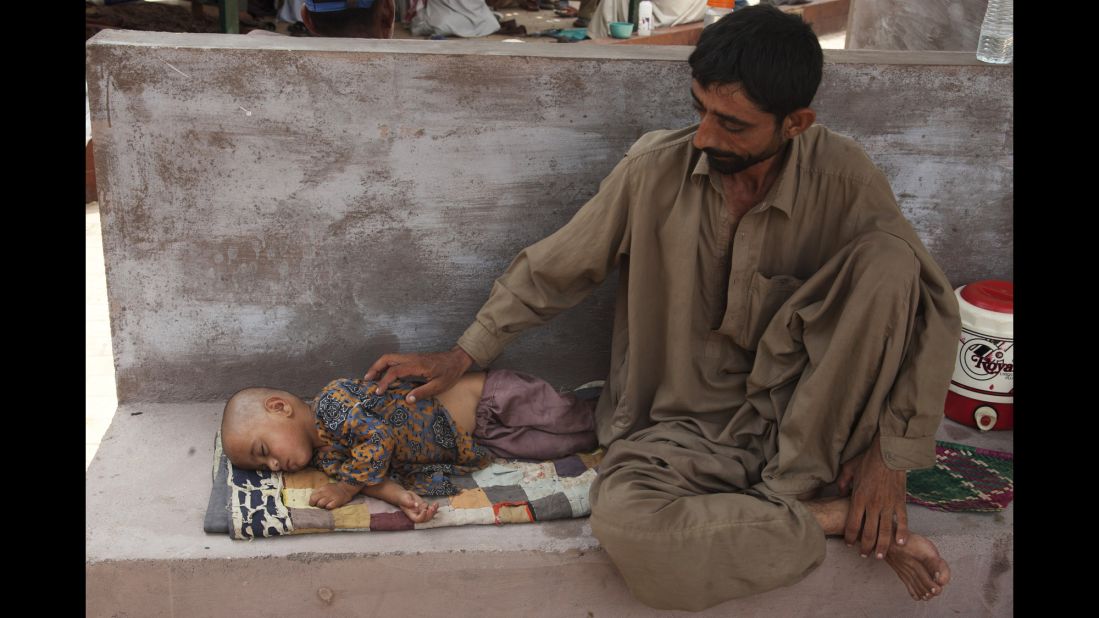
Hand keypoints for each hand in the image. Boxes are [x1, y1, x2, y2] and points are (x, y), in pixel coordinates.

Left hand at [308, 481, 360, 509]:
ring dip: (321, 506)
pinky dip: (328, 507)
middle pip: (314, 499)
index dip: (311, 501)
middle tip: (317, 505)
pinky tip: (330, 506)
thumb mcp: (326, 487)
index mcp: (322, 488)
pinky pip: (329, 506)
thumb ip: (319, 492)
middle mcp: (325, 492)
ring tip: (325, 505)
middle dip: (314, 504)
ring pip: (320, 503)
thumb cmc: (334, 489)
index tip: (313, 503)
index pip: (312, 495)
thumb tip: (312, 498)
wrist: (346, 488)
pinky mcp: (336, 501)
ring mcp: (331, 496)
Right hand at [363, 347, 473, 403]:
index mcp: (417, 365)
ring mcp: (412, 357)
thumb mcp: (439, 386)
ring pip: (390, 357)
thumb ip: (423, 392)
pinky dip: (386, 366)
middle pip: (387, 358)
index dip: (384, 381)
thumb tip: (407, 400)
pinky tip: (385, 376)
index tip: (378, 392)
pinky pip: (396, 360)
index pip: (395, 371)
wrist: (457, 360)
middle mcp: (412, 358)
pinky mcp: (413, 359)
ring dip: (379, 366)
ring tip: (372, 378)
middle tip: (367, 380)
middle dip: (375, 368)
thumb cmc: (450, 373)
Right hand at [397, 490, 438, 522]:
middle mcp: (417, 514)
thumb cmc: (402, 498)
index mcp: (411, 514)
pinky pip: (431, 509)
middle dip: (430, 514)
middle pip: (425, 519)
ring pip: (429, 514)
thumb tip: (416, 505)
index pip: (418, 519)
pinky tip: (436, 503)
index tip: (424, 509)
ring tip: (435, 505)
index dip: (422, 516)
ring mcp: (421, 511)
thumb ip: (409, 502)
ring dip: (434, 511)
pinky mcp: (425, 507)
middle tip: (431, 509)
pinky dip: (435, 507)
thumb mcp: (404, 499)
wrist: (405, 495)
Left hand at [840, 434, 908, 559]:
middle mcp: (872, 505)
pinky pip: (902, 522)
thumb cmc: (867, 460)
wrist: (889, 453)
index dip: (850, 537)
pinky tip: (900, 544)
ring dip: (882, 547)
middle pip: (868, 533)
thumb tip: (839, 492)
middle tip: (864, 555)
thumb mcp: (849, 469)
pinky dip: (902, 534)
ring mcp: (887, 505)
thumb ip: (842, 482)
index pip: (852, 525)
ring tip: (880, 556)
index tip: (849, 544)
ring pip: (885, 532)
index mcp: (858, 498)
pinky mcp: (900, 502)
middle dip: (865, 547)